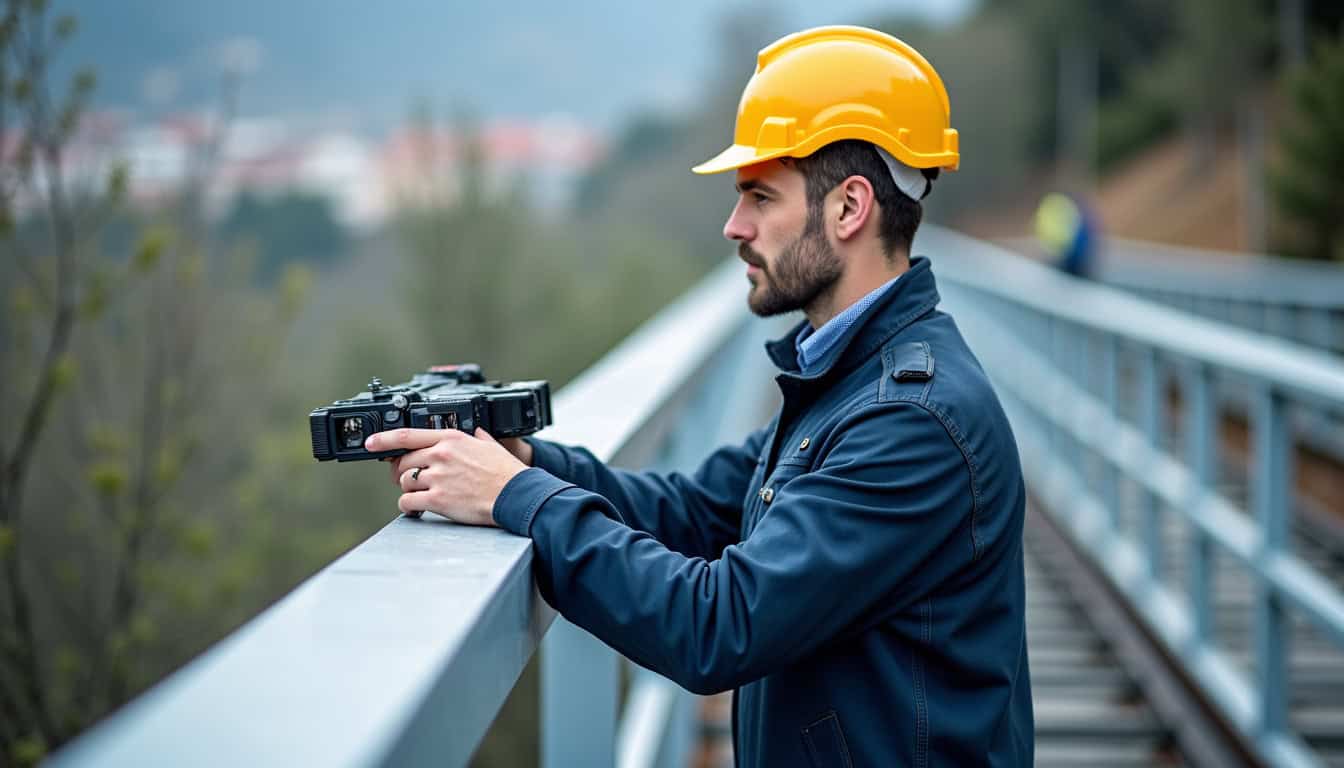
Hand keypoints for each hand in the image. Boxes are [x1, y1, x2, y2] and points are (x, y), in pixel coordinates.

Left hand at [369, 427, 528, 525]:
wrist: (516, 495)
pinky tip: (415, 509)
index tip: (371, 443)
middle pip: (403, 462)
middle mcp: (440, 456)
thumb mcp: (491, 446)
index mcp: (451, 439)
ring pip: (404, 483)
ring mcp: (438, 478)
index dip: (384, 439)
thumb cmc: (507, 473)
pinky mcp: (438, 500)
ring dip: (408, 490)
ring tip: (420, 495)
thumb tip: (477, 433)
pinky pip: (408, 502)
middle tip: (409, 480)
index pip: (407, 435)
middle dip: (401, 472)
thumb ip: (478, 438)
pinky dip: (408, 507)